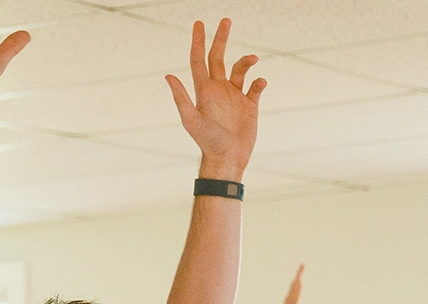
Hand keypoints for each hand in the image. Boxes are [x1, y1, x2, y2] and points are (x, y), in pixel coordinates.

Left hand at [166, 19, 263, 180]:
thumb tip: (167, 76)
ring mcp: (234, 96)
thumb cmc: (207, 142)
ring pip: (240, 69)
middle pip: (218, 57)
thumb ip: (181, 98)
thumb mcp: (191, 120)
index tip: (200, 24)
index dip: (198, 41)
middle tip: (225, 20)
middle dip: (221, 39)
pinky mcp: (249, 105)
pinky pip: (255, 87)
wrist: (227, 159)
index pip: (199, 59)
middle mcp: (219, 89)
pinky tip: (260, 83)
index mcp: (204, 90)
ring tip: (253, 59)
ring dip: (246, 61)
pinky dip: (259, 82)